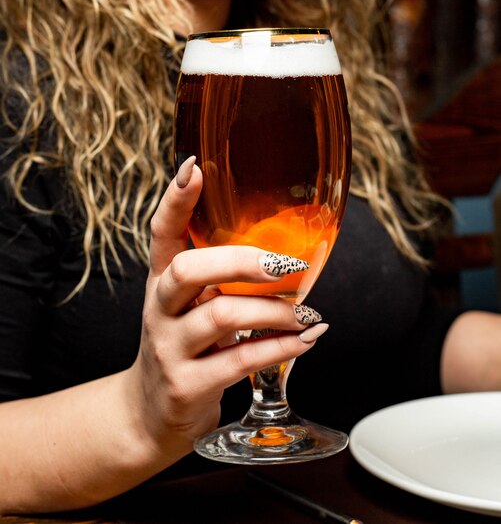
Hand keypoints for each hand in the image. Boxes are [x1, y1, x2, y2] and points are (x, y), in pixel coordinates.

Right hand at [127, 157, 327, 461]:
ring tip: (306, 313)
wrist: (149, 415)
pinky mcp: (186, 385)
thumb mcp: (189, 307)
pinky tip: (304, 341)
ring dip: (275, 311)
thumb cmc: (182, 347)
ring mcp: (169, 348)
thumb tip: (287, 255)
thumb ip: (220, 281)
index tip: (194, 166)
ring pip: (222, 315)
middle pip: (189, 269)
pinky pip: (241, 361)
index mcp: (161, 282)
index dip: (175, 200)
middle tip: (287, 266)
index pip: (161, 233)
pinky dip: (280, 348)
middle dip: (242, 261)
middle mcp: (159, 308)